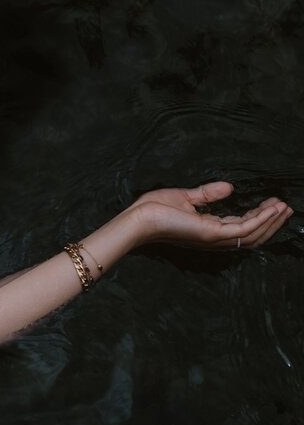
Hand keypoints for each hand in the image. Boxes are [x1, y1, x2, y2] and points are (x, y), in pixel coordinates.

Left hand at [129, 181, 291, 249]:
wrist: (138, 218)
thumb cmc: (154, 209)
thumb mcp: (185, 197)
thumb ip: (208, 194)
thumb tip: (229, 187)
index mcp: (209, 229)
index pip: (240, 225)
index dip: (258, 215)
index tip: (272, 203)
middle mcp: (215, 237)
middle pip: (252, 233)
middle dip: (271, 220)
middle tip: (286, 207)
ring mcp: (214, 237)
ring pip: (252, 233)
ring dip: (270, 220)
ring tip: (284, 207)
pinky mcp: (212, 234)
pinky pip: (244, 228)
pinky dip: (260, 219)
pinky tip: (270, 209)